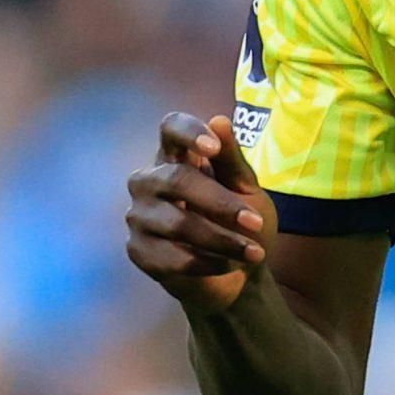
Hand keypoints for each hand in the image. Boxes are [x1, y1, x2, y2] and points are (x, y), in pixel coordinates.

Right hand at [125, 112, 277, 313]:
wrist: (239, 274)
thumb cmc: (239, 221)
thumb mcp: (246, 190)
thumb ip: (232, 161)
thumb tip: (220, 120)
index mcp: (176, 156)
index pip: (170, 129)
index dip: (189, 133)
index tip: (214, 148)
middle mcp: (149, 181)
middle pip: (176, 179)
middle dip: (220, 203)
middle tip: (256, 222)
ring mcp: (139, 216)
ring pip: (177, 223)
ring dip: (222, 240)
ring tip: (254, 253)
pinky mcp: (139, 251)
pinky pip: (173, 258)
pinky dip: (210, 263)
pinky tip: (230, 265)